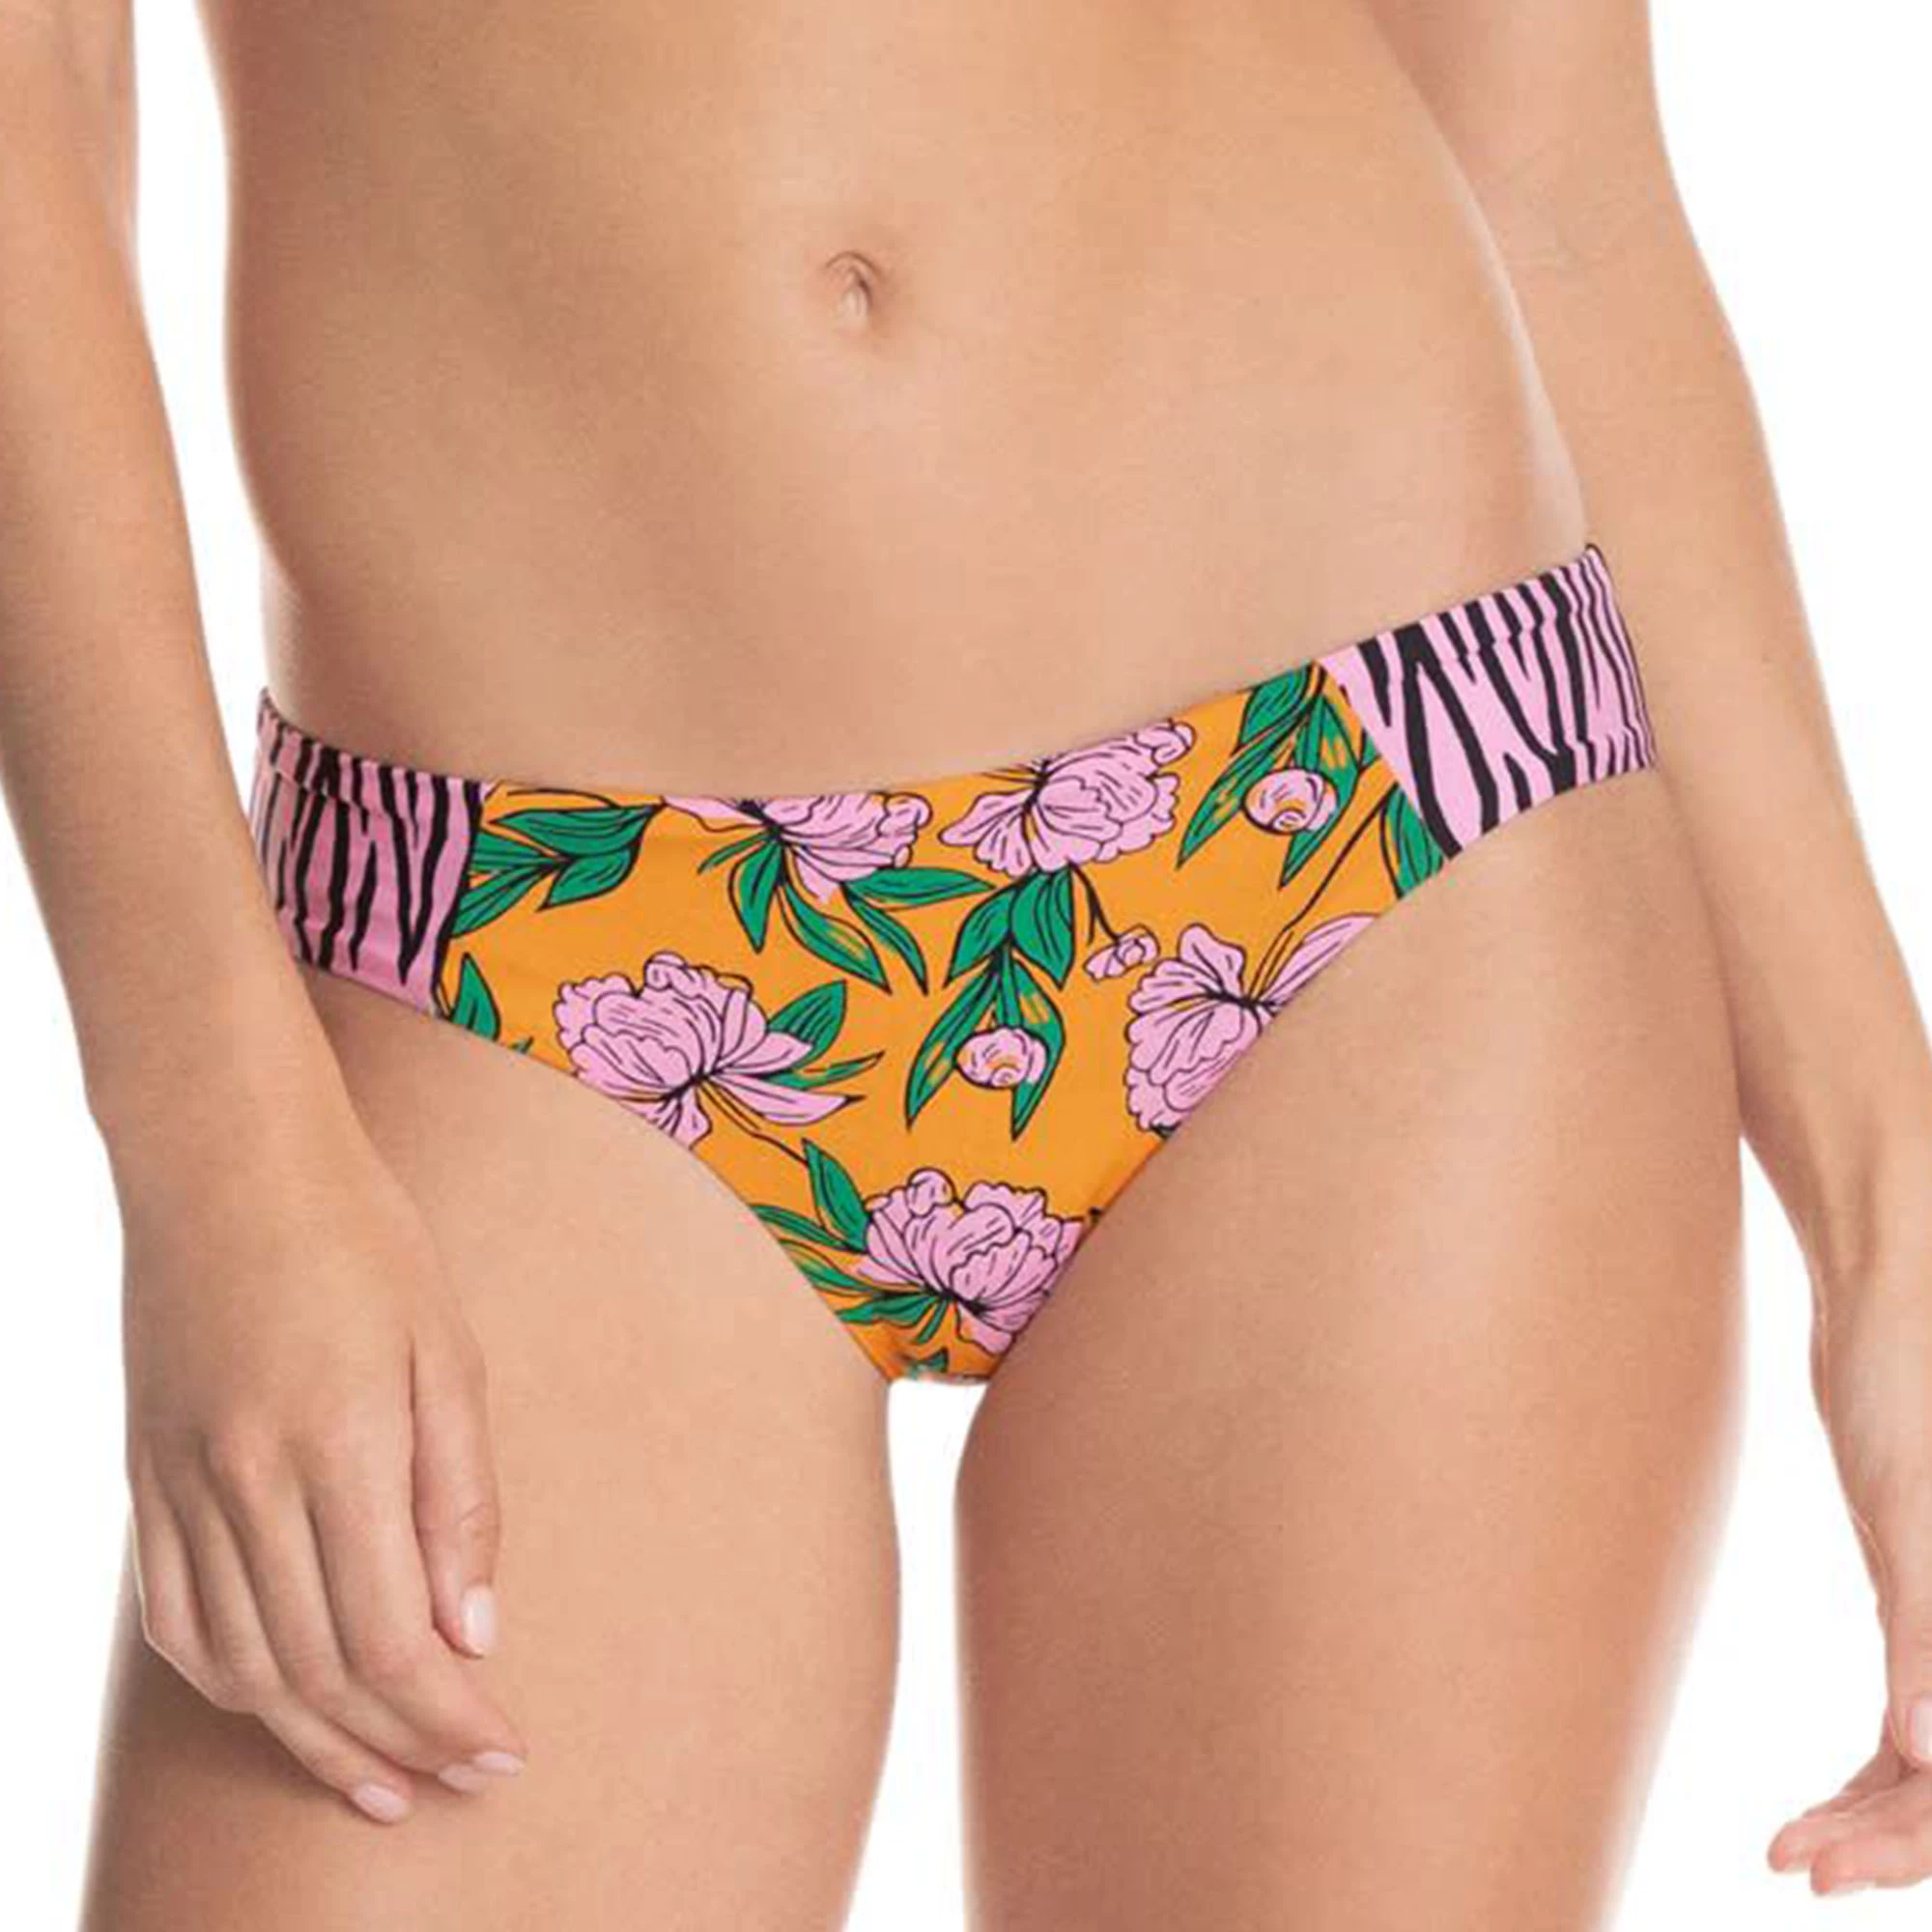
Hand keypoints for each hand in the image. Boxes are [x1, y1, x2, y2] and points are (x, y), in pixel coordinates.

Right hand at [116, 1107, 524, 1824]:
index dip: (448, 1717)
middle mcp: (246, 1481)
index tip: (502, 1754)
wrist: (228, 1166)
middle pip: (319, 1671)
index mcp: (341, 1443)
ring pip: (241, 1666)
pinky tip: (280, 1709)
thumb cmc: (364, 1243)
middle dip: (401, 1744)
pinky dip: (229, 1686)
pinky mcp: (146, 1482)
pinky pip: (174, 1621)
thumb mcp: (449, 1353)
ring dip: (314, 1741)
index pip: (391, 1638)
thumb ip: (460, 1498)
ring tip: (383, 1784)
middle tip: (464, 1780)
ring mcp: (181, 1487)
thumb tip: (472, 1634)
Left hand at [1769, 1261, 1931, 1893]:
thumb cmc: (1908, 1379)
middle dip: (1895, 1839)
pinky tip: (1815, 1808)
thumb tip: (1930, 1759)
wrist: (1889, 1296)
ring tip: (1791, 1849)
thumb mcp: (1913, 1507)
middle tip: (1796, 1863)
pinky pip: (1921, 1722)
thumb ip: (1930, 1634)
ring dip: (1878, 1816)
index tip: (1836, 1870)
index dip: (1920, 1838)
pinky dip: (1876, 1773)